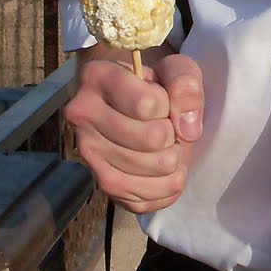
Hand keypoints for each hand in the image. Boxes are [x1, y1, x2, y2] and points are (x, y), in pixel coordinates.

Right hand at [65, 45, 203, 213]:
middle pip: (152, 139)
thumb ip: (185, 85)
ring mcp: (88, 153)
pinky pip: (142, 200)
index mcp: (97, 77)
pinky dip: (166, 188)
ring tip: (167, 147)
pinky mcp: (101, 183)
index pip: (147, 104)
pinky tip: (167, 172)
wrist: (138, 106)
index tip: (161, 101)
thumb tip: (187, 130)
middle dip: (172, 134)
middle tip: (166, 127)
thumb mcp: (177, 70)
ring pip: (149, 168)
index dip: (167, 105)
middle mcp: (82, 116)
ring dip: (173, 161)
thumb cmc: (157, 85)